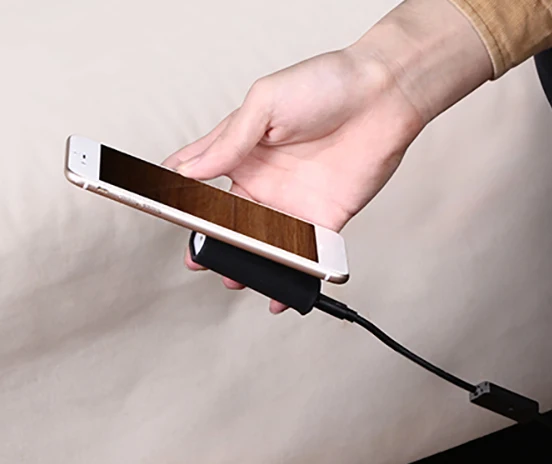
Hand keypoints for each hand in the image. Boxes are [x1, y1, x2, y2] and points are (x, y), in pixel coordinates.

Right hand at [163, 0, 490, 311]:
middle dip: (213, 245)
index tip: (167, 216)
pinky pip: (304, 257)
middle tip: (200, 259)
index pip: (203, 181)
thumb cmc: (327, 83)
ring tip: (234, 279)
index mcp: (244, 151)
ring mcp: (293, 204)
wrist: (383, 96)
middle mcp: (265, 181)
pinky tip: (278, 292)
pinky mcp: (324, 221)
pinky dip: (290, 278)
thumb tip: (190, 170)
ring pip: (262, 246)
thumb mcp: (265, 103)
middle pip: (230, 223)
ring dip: (247, 265)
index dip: (183, 199)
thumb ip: (229, 141)